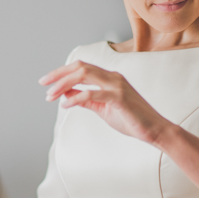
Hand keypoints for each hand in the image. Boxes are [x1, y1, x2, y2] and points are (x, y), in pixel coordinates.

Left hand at [40, 60, 171, 144]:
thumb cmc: (130, 119)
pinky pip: (93, 93)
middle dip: (58, 75)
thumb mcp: (103, 108)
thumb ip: (86, 100)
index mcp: (109, 78)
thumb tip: (66, 94)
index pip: (81, 67)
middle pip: (80, 67)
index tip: (46, 82)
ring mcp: (117, 86)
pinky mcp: (119, 98)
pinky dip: (76, 97)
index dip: (61, 72)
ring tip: (51, 95)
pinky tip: (66, 105)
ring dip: (64, 84)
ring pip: (85, 75)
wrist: (154, 130)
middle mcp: (113, 77)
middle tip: (44, 86)